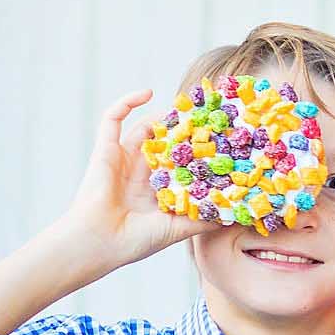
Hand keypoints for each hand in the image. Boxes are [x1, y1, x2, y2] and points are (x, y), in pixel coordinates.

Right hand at [60, 90, 207, 271]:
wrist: (99, 242)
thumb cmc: (135, 241)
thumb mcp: (178, 228)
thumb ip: (204, 219)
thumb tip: (234, 214)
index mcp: (158, 189)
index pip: (182, 162)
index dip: (197, 148)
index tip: (219, 136)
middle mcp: (141, 172)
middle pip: (166, 142)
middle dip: (184, 128)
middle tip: (207, 114)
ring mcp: (122, 159)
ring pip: (144, 128)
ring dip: (164, 116)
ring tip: (187, 105)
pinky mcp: (105, 150)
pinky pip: (112, 119)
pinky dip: (126, 102)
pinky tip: (148, 92)